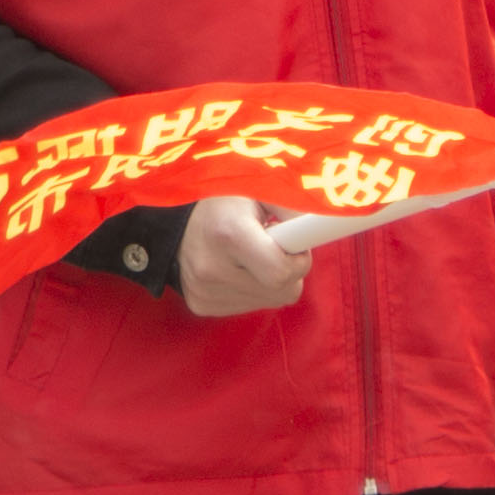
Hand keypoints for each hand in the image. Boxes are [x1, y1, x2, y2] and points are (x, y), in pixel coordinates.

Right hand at [172, 197, 312, 319]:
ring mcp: (205, 291)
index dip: (299, 260)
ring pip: (270, 300)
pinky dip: (253, 288)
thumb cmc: (224, 199)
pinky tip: (237, 267)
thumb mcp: (258, 188)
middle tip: (276, 246)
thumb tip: (322, 228)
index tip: (295, 243)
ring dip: (271, 280)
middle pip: (282, 291)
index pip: (282, 273)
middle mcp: (212, 268)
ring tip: (252, 253)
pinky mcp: (201, 305)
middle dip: (290, 270)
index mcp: (228, 234)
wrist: (173, 218)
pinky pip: (250, 306)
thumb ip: (293, 208)